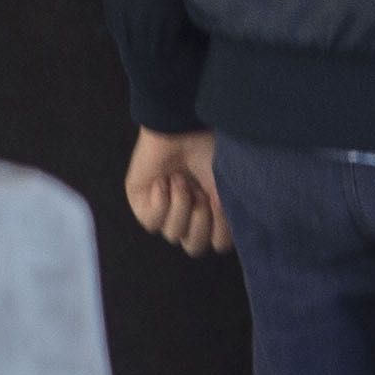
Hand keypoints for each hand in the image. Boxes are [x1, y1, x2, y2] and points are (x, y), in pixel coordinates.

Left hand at [125, 128, 227, 257]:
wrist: (183, 128)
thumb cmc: (212, 151)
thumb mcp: (229, 189)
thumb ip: (231, 221)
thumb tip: (225, 244)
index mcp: (212, 211)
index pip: (216, 244)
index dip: (220, 228)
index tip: (219, 200)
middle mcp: (188, 214)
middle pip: (194, 247)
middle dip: (200, 221)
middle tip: (200, 193)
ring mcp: (165, 210)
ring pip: (173, 235)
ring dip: (181, 205)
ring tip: (181, 180)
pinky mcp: (142, 204)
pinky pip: (151, 223)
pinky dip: (161, 202)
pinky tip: (164, 182)